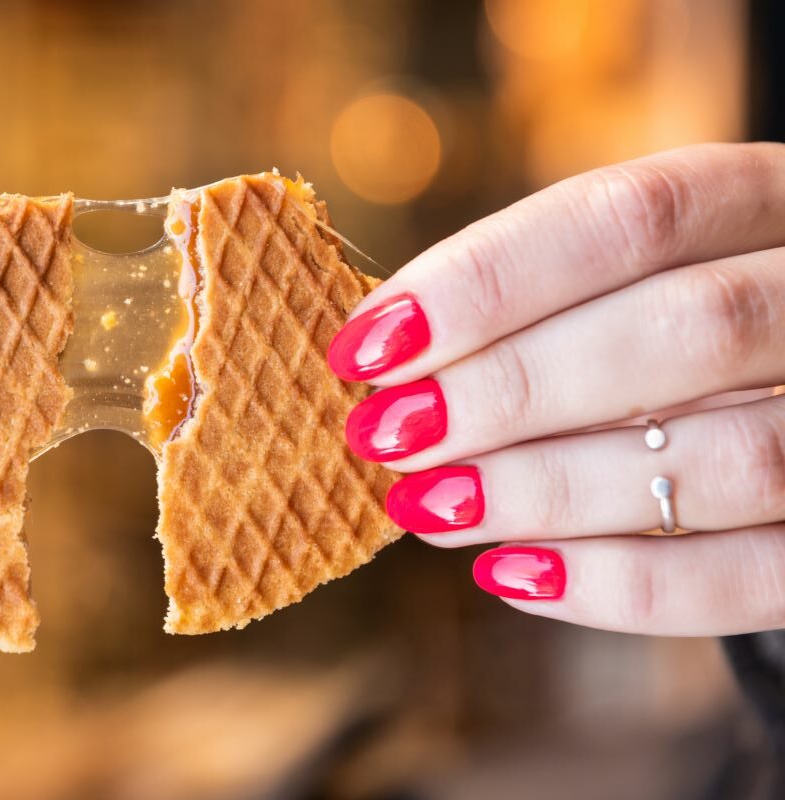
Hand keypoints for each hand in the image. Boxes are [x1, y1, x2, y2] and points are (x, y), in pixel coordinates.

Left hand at [328, 142, 784, 635]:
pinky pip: (757, 577)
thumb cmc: (677, 340)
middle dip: (513, 389)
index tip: (369, 342)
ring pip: (730, 459)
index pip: (634, 214)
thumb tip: (383, 355)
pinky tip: (512, 574)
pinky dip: (625, 586)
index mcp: (769, 202)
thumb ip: (542, 304)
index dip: (488, 279)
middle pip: (689, 328)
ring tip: (430, 507)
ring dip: (551, 490)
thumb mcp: (631, 283)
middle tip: (389, 435)